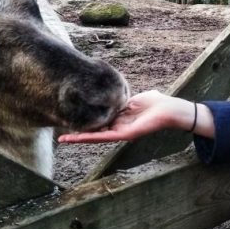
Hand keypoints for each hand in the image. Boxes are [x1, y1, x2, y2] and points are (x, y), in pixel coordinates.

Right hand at [58, 90, 195, 143]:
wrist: (170, 109)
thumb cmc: (157, 103)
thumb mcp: (137, 97)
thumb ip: (126, 96)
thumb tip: (120, 88)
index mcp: (120, 119)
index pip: (98, 121)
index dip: (85, 122)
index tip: (70, 120)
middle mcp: (118, 127)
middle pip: (94, 131)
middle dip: (78, 133)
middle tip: (60, 138)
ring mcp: (120, 132)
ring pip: (96, 136)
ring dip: (79, 138)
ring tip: (63, 140)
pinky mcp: (125, 135)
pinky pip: (105, 137)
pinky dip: (90, 137)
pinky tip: (77, 138)